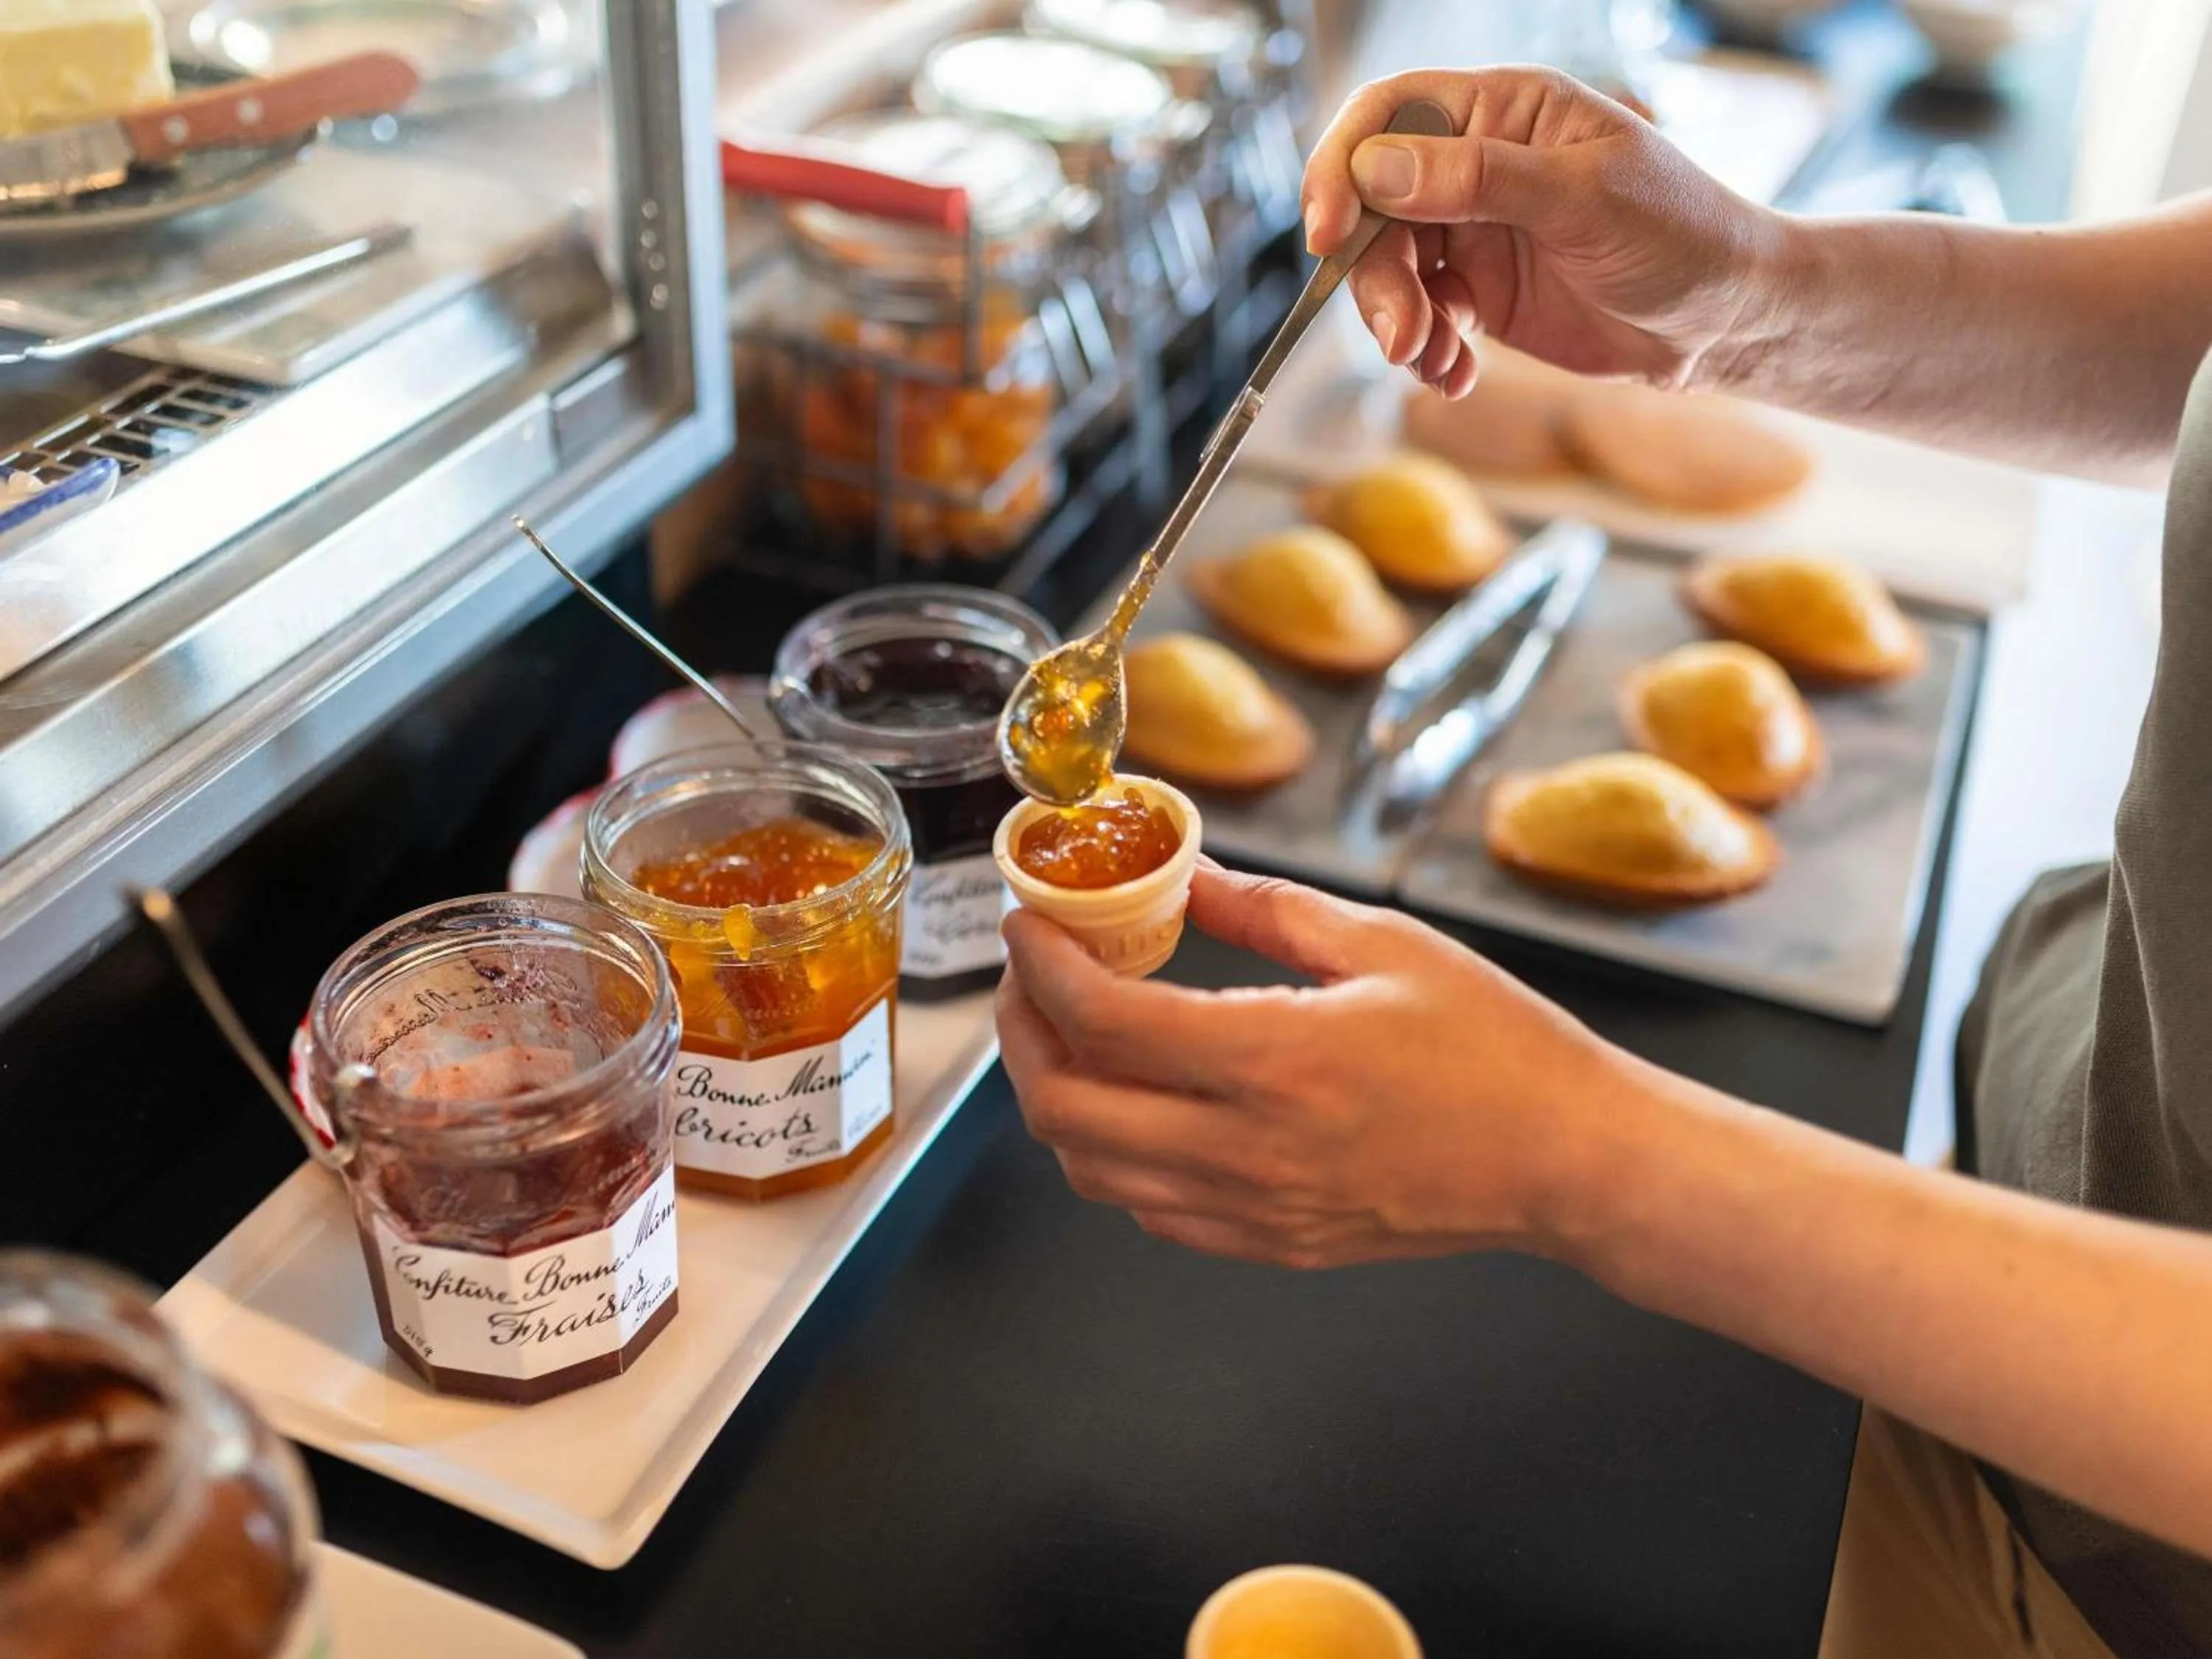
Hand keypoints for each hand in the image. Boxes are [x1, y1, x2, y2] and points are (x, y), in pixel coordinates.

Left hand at [995, 866, 1648, 1268]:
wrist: (1566, 1160)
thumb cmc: (1496, 1048)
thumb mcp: (1382, 944)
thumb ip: (1265, 909)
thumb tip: (1183, 875)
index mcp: (1276, 1062)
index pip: (1103, 1022)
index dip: (1042, 968)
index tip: (1030, 925)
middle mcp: (1249, 1151)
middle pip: (1064, 1113)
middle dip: (1021, 1037)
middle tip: (1033, 979)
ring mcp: (1255, 1211)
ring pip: (1091, 1173)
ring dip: (1058, 1099)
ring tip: (1074, 1034)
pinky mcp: (1271, 1244)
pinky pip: (1148, 1209)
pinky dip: (1113, 1154)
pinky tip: (1138, 1099)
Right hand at [1300, 67, 1785, 397]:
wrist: (1725, 319)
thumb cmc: (1682, 234)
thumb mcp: (1588, 198)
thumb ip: (1482, 179)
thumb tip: (1380, 170)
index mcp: (1504, 111)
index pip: (1390, 117)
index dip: (1343, 169)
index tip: (1328, 234)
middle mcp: (1475, 165)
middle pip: (1374, 207)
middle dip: (1375, 276)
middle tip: (1401, 335)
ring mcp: (1473, 231)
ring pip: (1387, 269)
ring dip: (1396, 322)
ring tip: (1434, 359)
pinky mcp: (1479, 292)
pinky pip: (1419, 318)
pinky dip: (1424, 352)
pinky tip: (1456, 375)